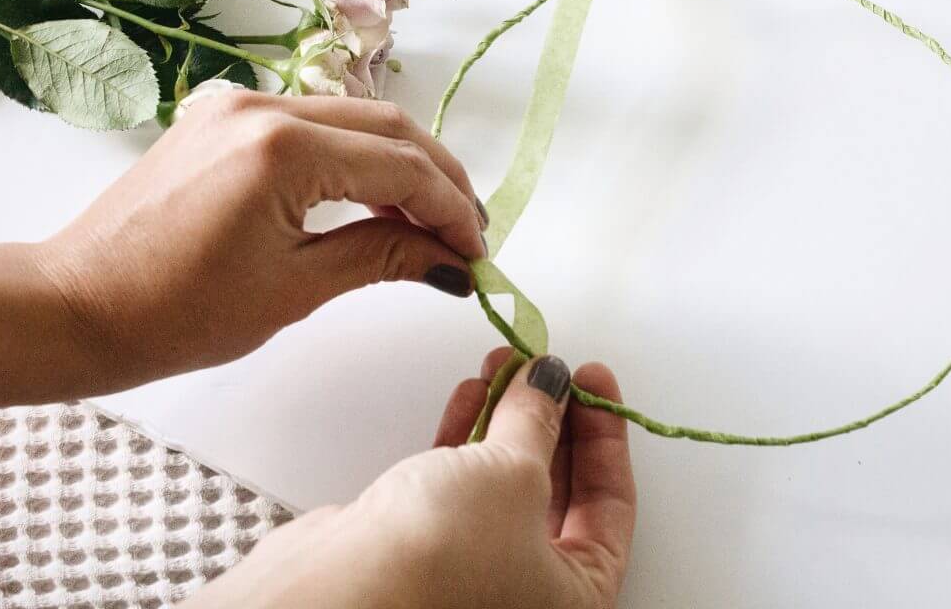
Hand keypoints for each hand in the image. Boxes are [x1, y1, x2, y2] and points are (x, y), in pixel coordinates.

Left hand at [35, 89, 488, 389]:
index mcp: (283, 149)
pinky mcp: (221, 118)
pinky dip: (353, 159)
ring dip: (400, 166)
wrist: (74, 306)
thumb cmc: (175, 313)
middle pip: (388, 126)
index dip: (452, 209)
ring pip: (353, 120)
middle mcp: (264, 107)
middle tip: (468, 235)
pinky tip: (374, 201)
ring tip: (431, 223)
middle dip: (438, 179)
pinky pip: (312, 125)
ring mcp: (238, 105)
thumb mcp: (294, 289)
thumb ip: (383, 257)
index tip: (479, 254)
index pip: (401, 165)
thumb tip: (452, 261)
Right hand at [184, 348, 636, 608]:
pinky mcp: (422, 551)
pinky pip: (459, 485)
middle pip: (558, 490)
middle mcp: (528, 593)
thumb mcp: (516, 472)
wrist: (339, 590)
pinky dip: (466, 438)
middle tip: (547, 368)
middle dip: (549, 418)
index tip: (592, 378)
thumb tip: (550, 380)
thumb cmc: (441, 561)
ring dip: (505, 419)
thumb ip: (538, 418)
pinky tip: (471, 394)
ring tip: (503, 365)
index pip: (611, 504)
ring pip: (504, 482)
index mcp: (576, 598)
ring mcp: (473, 572)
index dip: (605, 433)